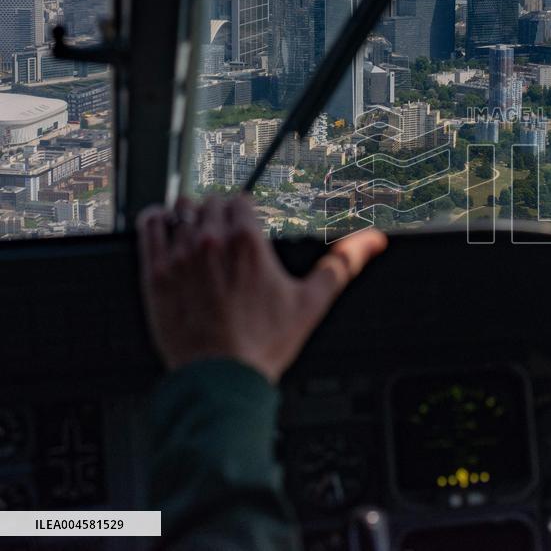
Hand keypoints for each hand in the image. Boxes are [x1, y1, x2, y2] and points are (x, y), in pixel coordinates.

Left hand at [137, 195, 386, 382]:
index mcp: (247, 242)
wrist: (220, 379)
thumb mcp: (311, 302)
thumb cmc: (263, 344)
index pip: (241, 201)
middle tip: (225, 234)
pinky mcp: (155, 272)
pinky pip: (150, 225)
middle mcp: (211, 241)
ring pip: (181, 208)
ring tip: (196, 231)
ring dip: (189, 214)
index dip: (245, 212)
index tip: (247, 225)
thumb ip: (342, 264)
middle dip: (220, 214)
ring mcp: (179, 255)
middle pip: (211, 202)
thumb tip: (372, 242)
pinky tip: (164, 227)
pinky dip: (157, 220)